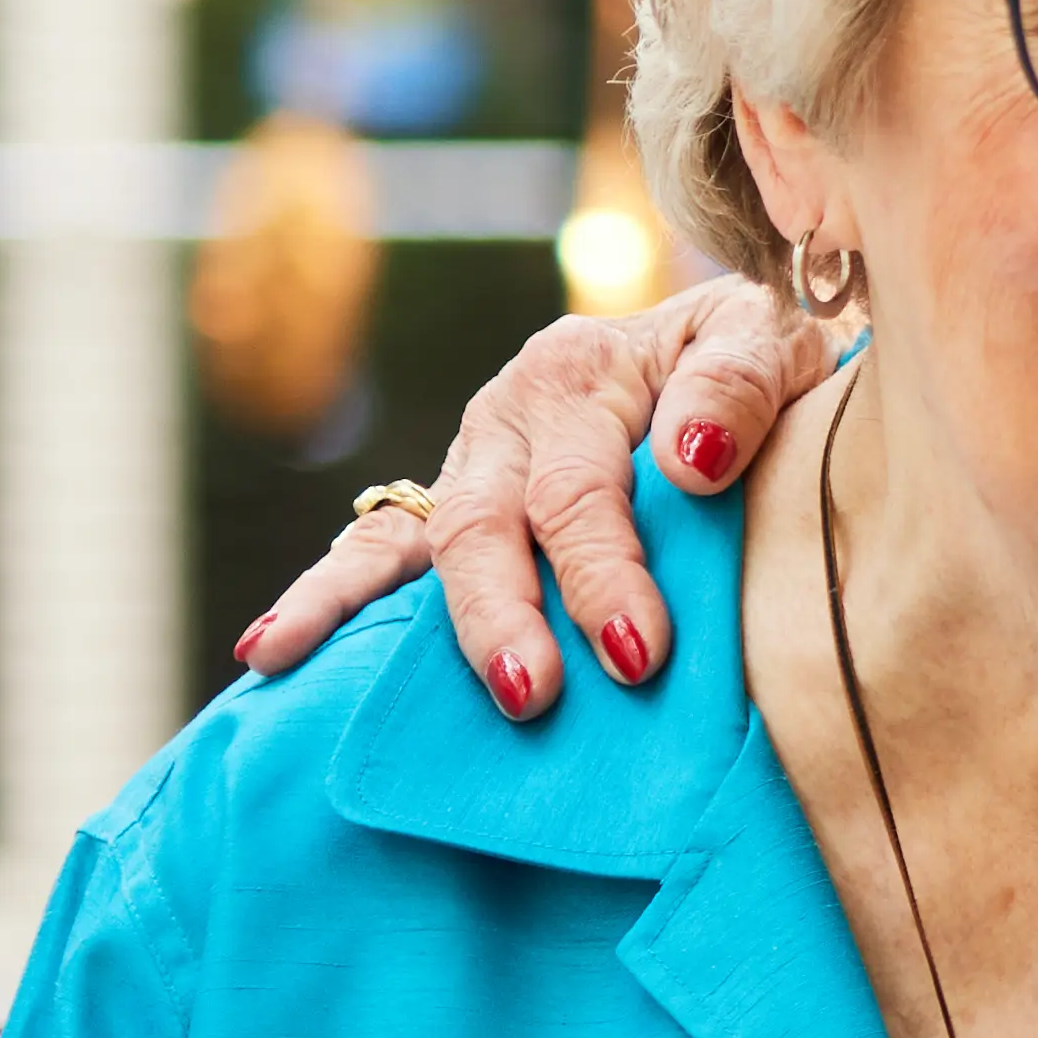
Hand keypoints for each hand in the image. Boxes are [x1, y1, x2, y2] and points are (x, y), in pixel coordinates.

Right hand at [226, 280, 831, 706]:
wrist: (739, 347)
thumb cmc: (759, 359)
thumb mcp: (769, 341)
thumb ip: (735, 389)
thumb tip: (690, 466)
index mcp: (580, 370)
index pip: (581, 489)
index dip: (603, 573)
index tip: (638, 653)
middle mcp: (509, 414)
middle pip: (487, 524)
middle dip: (505, 616)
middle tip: (532, 695)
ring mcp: (471, 461)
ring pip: (421, 543)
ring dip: (405, 620)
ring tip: (354, 680)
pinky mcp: (451, 503)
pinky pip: (376, 551)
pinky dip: (323, 599)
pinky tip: (269, 654)